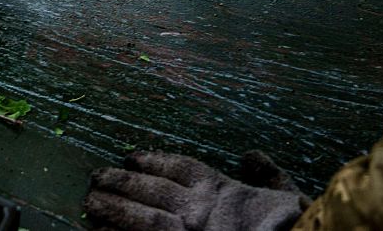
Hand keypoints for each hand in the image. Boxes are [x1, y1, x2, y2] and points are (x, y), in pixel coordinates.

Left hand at [84, 151, 307, 230]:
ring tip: (89, 202)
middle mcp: (196, 209)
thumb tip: (253, 158)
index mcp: (220, 191)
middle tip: (96, 177)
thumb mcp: (289, 195)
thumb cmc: (293, 226)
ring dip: (111, 208)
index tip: (131, 157)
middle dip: (120, 183)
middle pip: (148, 190)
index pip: (177, 169)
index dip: (152, 161)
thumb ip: (269, 177)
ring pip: (137, 217)